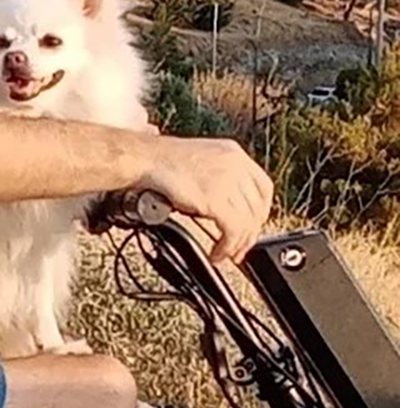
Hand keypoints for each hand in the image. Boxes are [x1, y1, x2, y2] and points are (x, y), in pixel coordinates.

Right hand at [137, 137, 273, 263]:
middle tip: (241, 248)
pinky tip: (217, 253)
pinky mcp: (216, 199)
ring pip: (247, 223)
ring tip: (226, 255)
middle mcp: (235, 165)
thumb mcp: (201, 161)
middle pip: (257, 208)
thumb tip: (228, 204)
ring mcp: (227, 182)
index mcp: (234, 153)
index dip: (261, 211)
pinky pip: (233, 231)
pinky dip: (227, 247)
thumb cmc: (161, 160)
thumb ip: (220, 177)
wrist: (144, 159)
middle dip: (250, 234)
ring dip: (238, 245)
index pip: (264, 187)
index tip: (253, 225)